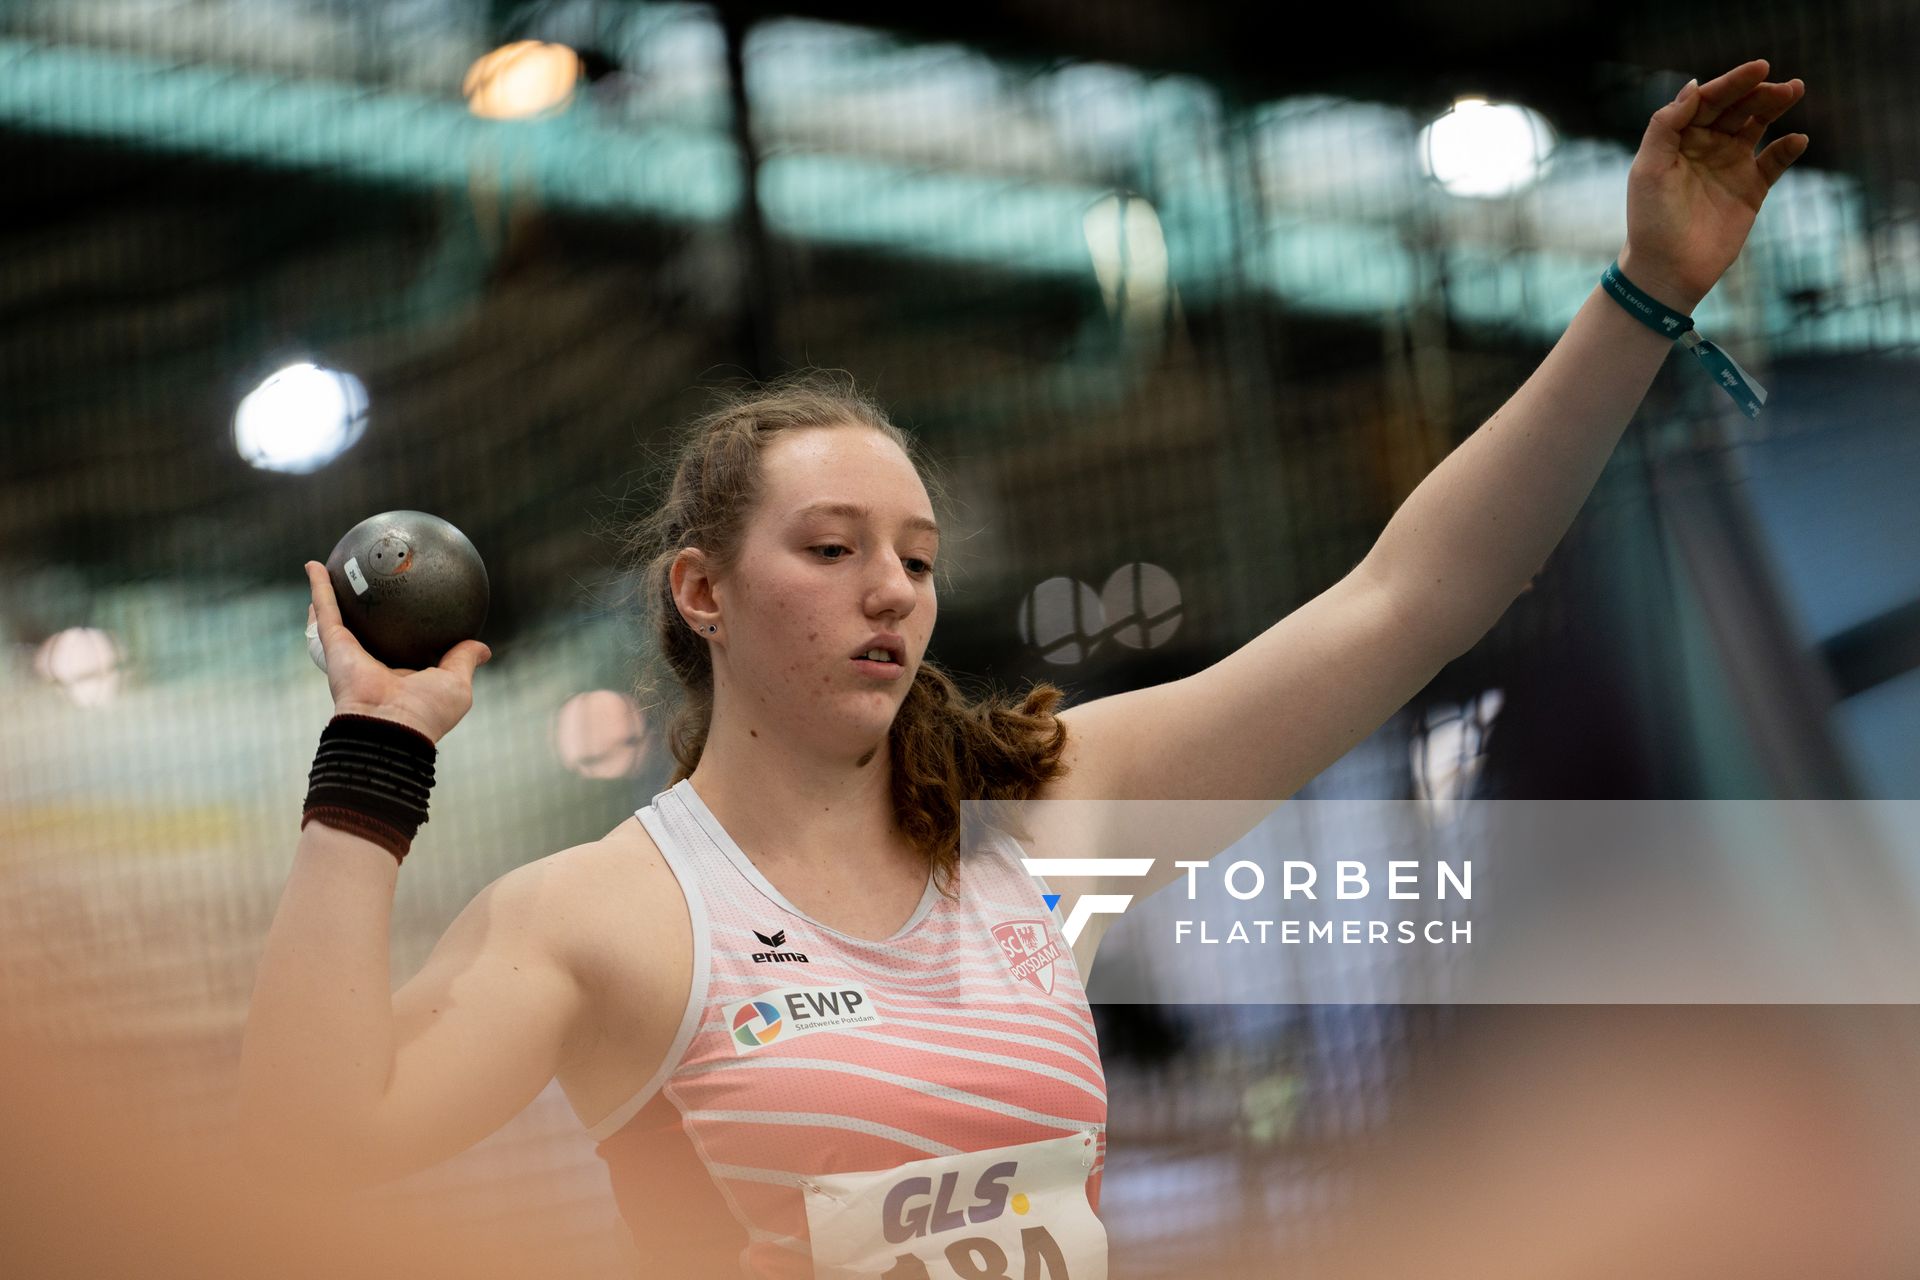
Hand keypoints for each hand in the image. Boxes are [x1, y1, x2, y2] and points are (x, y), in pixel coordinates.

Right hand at [304, 561, 491, 743]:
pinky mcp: (335, 646)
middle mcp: (371, 665)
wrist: (391, 728)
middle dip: (361, 613)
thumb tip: (483, 647)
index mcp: (399, 677)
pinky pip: (326, 610)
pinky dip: (319, 588)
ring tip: (328, 569)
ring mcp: (349, 655)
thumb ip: (463, 660)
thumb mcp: (455, 684)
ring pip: (336, 618)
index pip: (399, 649)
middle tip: (365, 586)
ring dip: (329, 595)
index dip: (401, 632)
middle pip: (363, 633)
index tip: (408, 612)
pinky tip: (314, 565)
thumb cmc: (426, 712)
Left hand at [1622, 59, 1808, 311]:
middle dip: (1758, 92)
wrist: (1668, 269)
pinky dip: (1788, 149)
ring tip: (1794, 92)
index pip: (1708, 101)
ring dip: (1775, 107)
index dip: (1732, 83)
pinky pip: (1775, 161)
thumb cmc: (1652, 220)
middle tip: (1783, 85)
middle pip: (1737, 108)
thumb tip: (1694, 86)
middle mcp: (1706, 146)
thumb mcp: (1649, 169)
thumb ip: (1666, 126)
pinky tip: (1796, 141)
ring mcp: (1730, 165)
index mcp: (1679, 138)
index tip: (1759, 68)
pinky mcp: (1751, 189)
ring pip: (1758, 126)